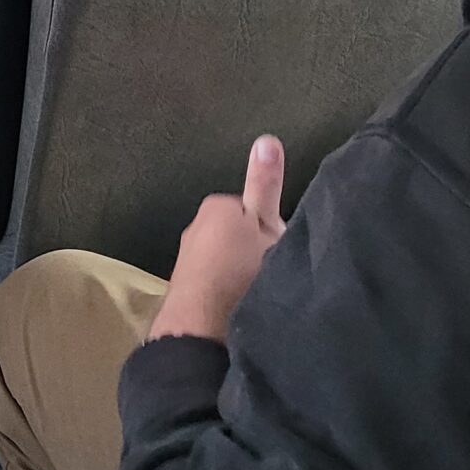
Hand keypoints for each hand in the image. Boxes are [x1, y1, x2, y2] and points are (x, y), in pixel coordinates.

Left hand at [148, 136, 285, 343]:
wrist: (203, 331)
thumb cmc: (241, 273)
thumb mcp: (266, 226)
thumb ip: (265, 186)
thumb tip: (266, 138)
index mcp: (217, 207)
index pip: (255, 210)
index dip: (275, 231)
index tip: (283, 251)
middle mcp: (195, 229)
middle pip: (239, 238)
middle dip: (255, 254)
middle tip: (274, 276)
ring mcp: (187, 263)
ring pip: (227, 264)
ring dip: (241, 278)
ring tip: (258, 298)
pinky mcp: (186, 295)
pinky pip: (217, 289)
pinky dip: (229, 298)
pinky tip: (240, 314)